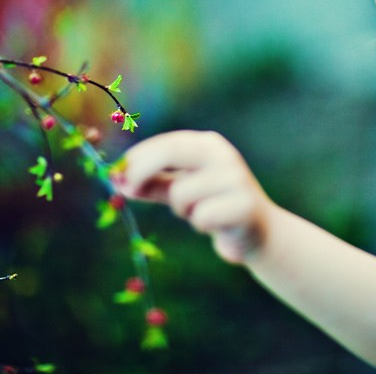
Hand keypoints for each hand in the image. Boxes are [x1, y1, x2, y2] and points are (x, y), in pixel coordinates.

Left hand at [112, 130, 274, 263]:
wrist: (259, 231)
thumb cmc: (214, 205)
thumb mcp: (181, 189)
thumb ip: (152, 184)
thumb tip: (117, 182)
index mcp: (208, 144)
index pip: (166, 143)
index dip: (137, 158)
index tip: (116, 175)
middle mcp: (223, 155)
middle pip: (171, 152)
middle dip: (142, 171)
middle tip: (127, 190)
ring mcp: (236, 178)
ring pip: (182, 193)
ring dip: (182, 210)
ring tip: (199, 214)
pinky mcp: (245, 205)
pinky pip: (201, 216)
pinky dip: (201, 224)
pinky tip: (216, 225)